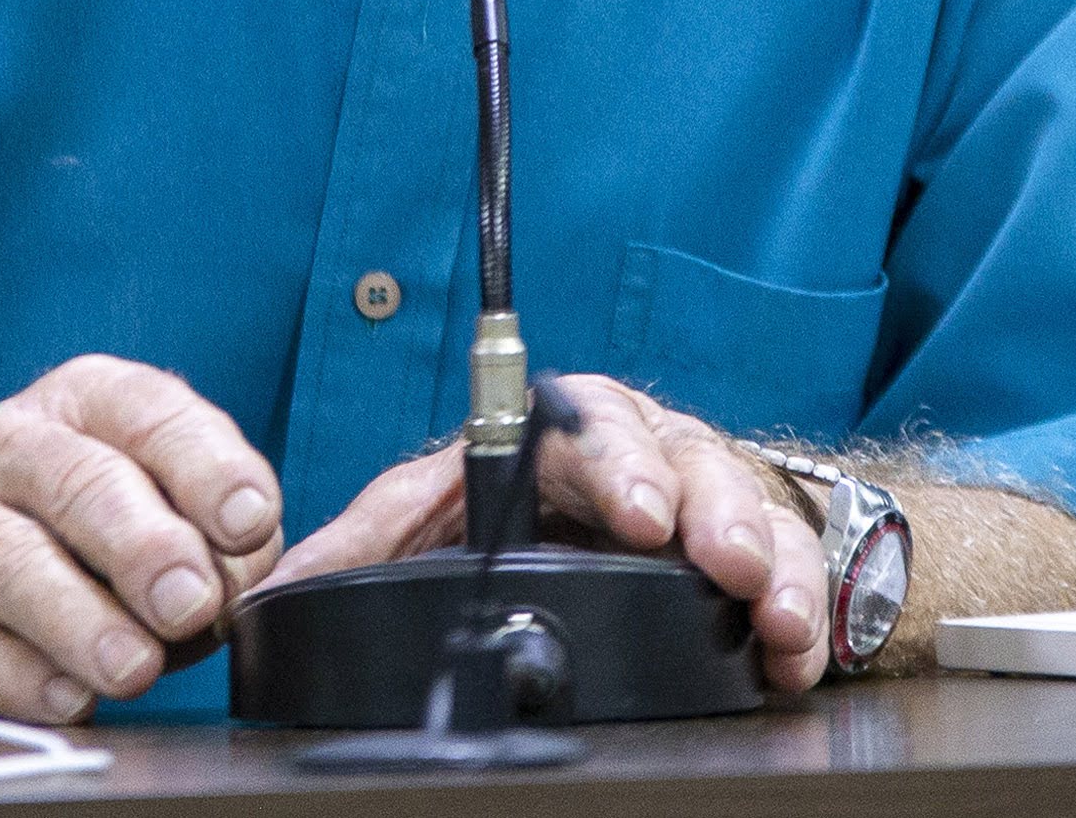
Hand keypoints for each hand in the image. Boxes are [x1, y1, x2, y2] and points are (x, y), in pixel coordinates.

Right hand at [0, 355, 283, 720]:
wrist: (17, 572)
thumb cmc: (124, 536)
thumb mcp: (187, 511)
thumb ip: (222, 537)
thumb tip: (232, 584)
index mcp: (90, 404)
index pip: (146, 412)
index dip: (203, 467)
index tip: (248, 523)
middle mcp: (17, 447)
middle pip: (71, 480)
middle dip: (138, 544)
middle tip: (188, 602)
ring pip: (5, 558)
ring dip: (73, 617)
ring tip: (132, 666)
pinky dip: (19, 673)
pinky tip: (70, 696)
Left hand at [258, 374, 831, 691]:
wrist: (620, 517)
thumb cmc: (522, 505)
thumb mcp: (431, 519)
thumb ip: (364, 545)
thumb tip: (274, 586)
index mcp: (556, 435)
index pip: (583, 425)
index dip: (616, 464)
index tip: (638, 514)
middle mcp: (639, 450)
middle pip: (682, 458)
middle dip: (710, 510)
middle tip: (721, 560)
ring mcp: (705, 496)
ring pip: (745, 508)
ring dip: (768, 564)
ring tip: (774, 613)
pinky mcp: (754, 548)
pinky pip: (792, 569)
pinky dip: (801, 615)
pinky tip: (799, 650)